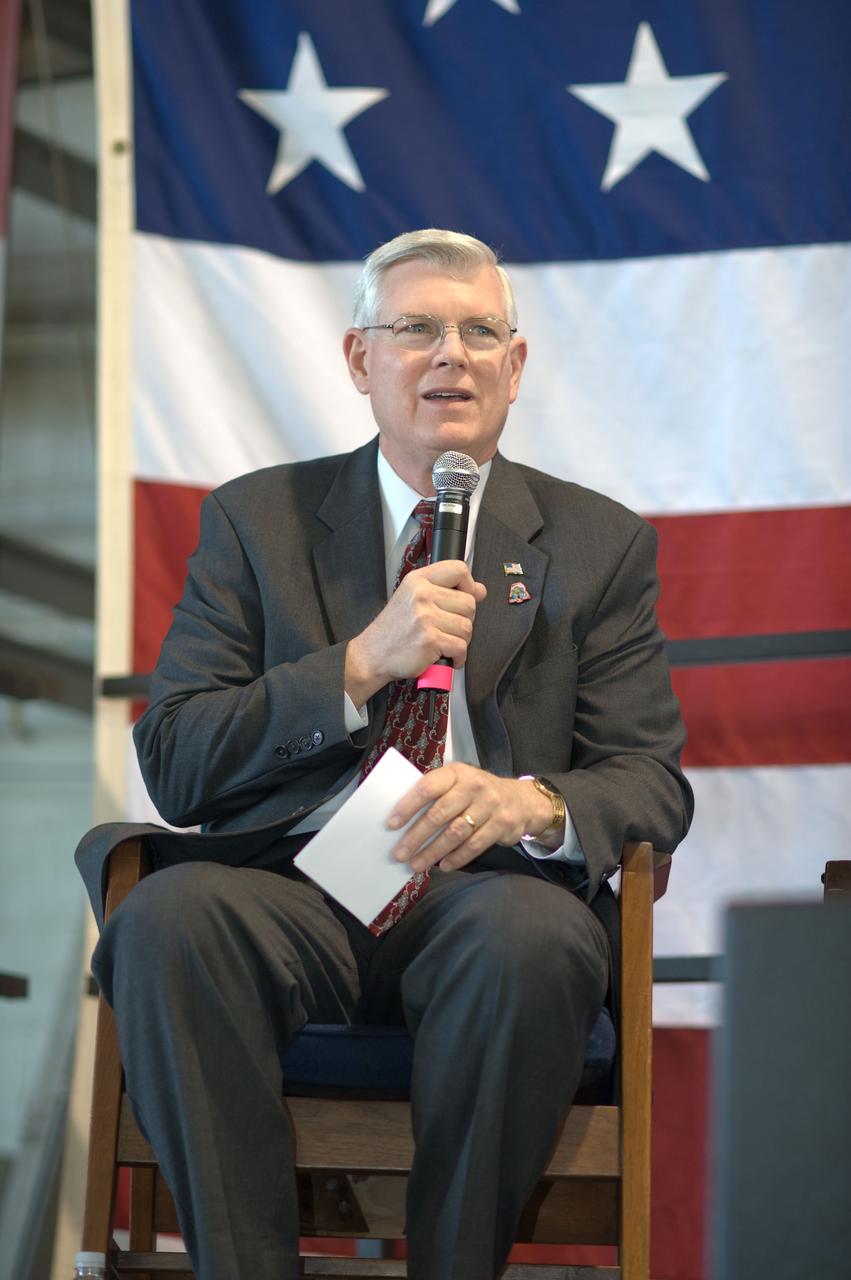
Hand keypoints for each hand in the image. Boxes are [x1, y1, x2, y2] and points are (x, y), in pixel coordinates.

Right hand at [345, 561, 485, 706]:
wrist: (372, 654)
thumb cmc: (394, 630)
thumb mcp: (413, 598)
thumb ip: (446, 591)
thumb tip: (480, 590)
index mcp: (418, 580)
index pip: (459, 570)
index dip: (469, 585)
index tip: (464, 597)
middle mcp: (422, 595)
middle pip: (469, 603)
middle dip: (464, 620)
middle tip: (446, 628)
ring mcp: (426, 617)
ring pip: (467, 627)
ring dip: (460, 640)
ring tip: (442, 642)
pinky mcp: (430, 639)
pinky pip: (461, 647)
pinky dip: (457, 657)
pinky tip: (445, 656)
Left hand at [386, 763, 554, 872]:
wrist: (523, 800)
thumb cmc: (478, 792)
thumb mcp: (460, 782)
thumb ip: (437, 793)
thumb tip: (402, 819)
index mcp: (457, 773)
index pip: (428, 787)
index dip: (408, 806)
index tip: (392, 824)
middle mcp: (474, 786)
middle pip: (439, 814)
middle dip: (416, 836)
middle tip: (399, 853)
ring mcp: (490, 806)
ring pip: (455, 833)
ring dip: (433, 852)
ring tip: (417, 864)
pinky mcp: (501, 825)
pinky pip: (474, 845)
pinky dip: (457, 858)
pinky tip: (443, 865)